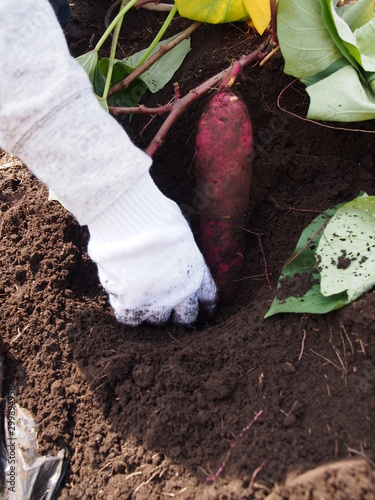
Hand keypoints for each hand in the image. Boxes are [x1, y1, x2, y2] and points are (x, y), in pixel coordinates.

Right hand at [87, 172, 217, 325]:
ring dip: (152, 311)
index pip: (208, 299)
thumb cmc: (155, 215)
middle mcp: (180, 290)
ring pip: (157, 320)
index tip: (201, 307)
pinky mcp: (129, 301)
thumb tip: (180, 251)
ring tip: (144, 299)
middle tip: (169, 305)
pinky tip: (125, 299)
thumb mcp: (182, 232)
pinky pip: (130, 319)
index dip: (204, 305)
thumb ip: (184, 251)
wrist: (129, 218)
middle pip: (185, 317)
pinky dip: (128, 311)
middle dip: (179, 312)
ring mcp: (154, 299)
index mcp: (197, 272)